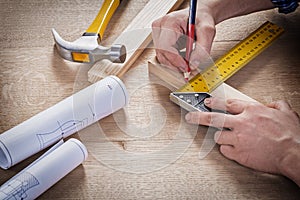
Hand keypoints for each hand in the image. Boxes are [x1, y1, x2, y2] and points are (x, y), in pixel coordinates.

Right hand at [151, 7, 215, 71]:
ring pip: (162, 57)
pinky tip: (184, 57)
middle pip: (162, 54)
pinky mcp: (159, 40)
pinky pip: (164, 56)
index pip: (165, 46)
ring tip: (188, 61)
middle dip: (176, 64)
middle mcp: (159, 28)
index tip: (186, 67)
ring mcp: (157, 34)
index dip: (175, 60)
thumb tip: (193, 65)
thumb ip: (202, 49)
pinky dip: (174, 60)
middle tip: (190, 68)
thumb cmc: (201, 19)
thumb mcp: (207, 31)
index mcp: (169, 22)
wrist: (198, 15)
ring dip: (175, 63)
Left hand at [185, 98, 299, 184]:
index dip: (214, 102)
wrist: (293, 154)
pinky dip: (227, 149)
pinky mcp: (239, 153)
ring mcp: (238, 139)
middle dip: (198, 116)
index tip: (207, 102)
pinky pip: (224, 150)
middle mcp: (242, 123)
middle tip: (190, 116)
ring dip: (219, 136)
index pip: (227, 103)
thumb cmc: (291, 135)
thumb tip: (272, 104)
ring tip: (225, 137)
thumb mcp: (286, 113)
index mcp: (252, 111)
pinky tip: (233, 149)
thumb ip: (276, 105)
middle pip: (213, 118)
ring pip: (217, 135)